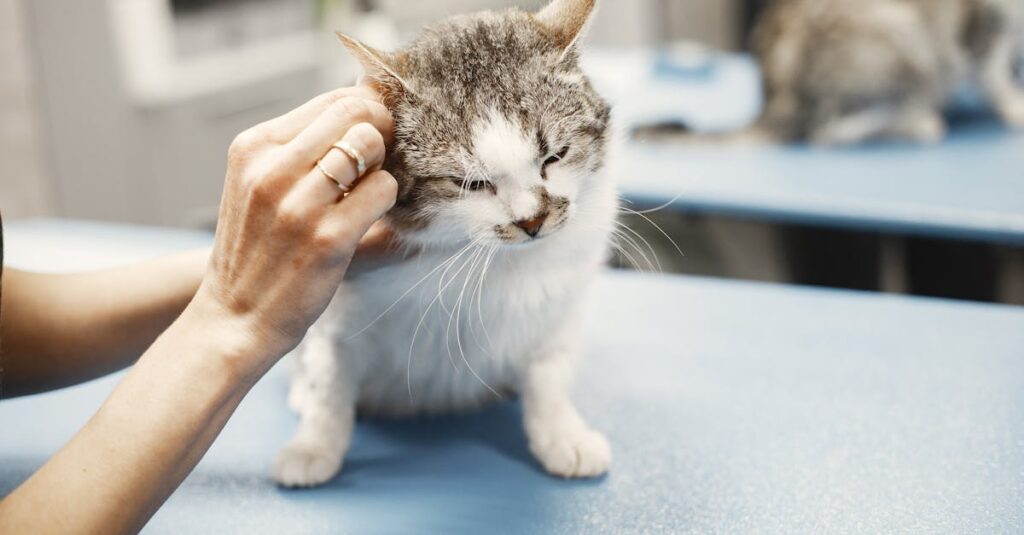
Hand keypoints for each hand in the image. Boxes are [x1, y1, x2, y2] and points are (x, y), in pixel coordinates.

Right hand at [192, 86, 397, 372]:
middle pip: (355, 114)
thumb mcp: (257, 185)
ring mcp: (298, 204)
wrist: (234, 319)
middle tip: (380, 163)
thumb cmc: (257, 249)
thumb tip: (365, 105)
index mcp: (253, 148)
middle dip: (381, 132)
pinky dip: (388, 199)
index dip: (365, 113)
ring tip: (367, 194)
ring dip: (382, 167)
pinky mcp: (328, 237)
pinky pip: (383, 189)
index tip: (373, 137)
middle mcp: (271, 169)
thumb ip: (299, 148)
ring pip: (371, 145)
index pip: (331, 101)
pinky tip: (370, 218)